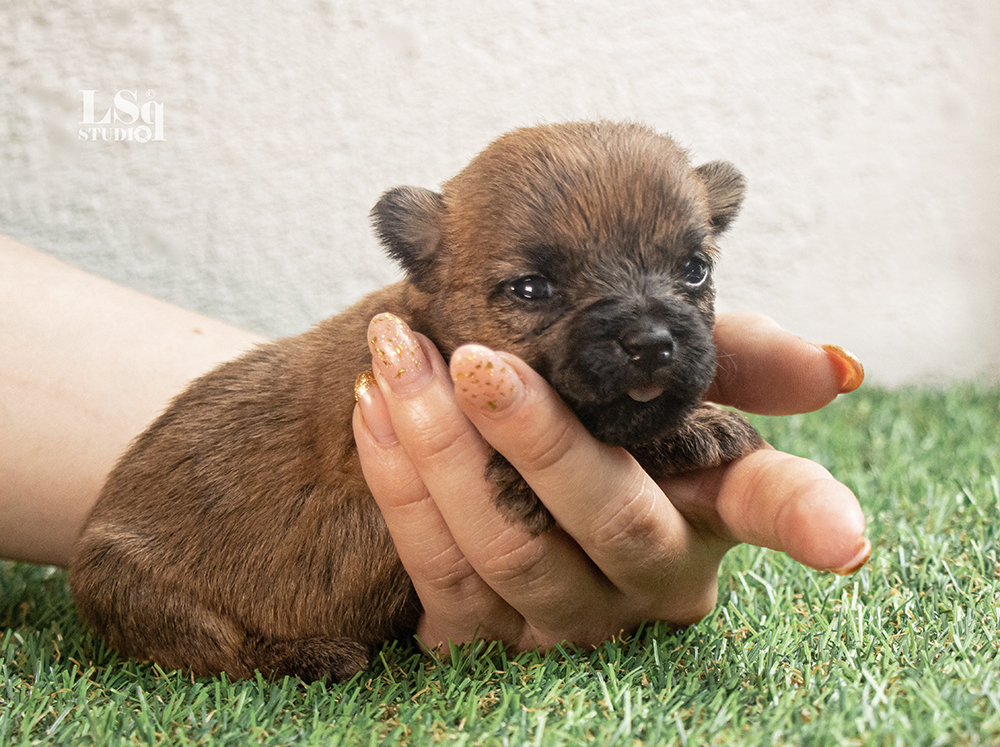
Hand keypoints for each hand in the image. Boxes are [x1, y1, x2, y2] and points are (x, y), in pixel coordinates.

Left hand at [352, 312, 868, 650]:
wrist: (495, 445)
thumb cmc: (600, 409)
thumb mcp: (665, 377)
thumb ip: (735, 358)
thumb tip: (834, 369)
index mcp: (705, 507)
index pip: (767, 509)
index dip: (806, 520)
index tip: (846, 540)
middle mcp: (644, 576)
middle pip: (607, 520)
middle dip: (537, 439)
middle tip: (476, 361)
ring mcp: (563, 616)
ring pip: (504, 550)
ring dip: (440, 450)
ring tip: (397, 358)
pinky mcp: (483, 631)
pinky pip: (433, 571)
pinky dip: (396, 485)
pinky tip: (372, 408)